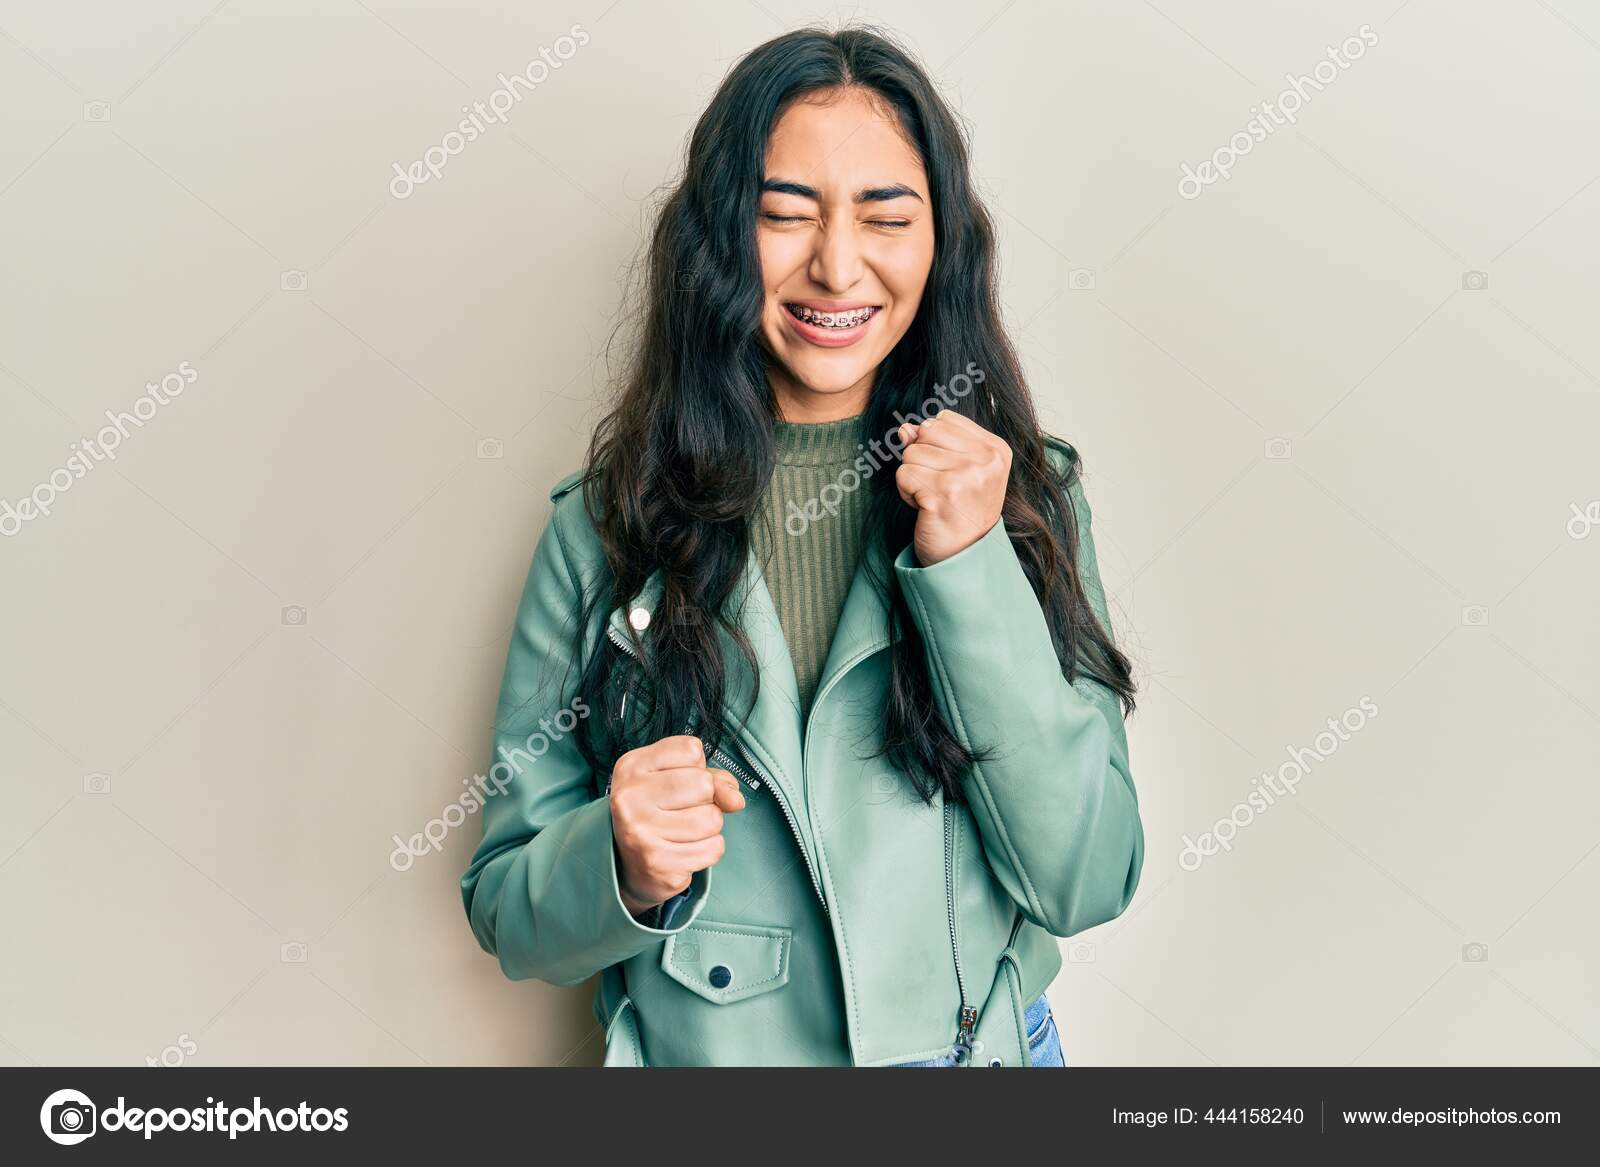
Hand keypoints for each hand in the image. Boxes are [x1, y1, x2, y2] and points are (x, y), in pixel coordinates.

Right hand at [609, 734, 744, 916]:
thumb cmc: (658, 812)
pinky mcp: (658, 863)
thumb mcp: (680, 780)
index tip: (678, 783)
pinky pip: (713, 848)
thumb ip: (714, 779)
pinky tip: (686, 850)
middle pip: (704, 784)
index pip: (691, 750)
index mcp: (632, 766)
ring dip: (709, 828)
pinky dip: (708, 850)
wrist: (629, 863)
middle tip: (682, 811)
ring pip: (712, 819)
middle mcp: (630, 797)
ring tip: (684, 832)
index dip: (697, 768)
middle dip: (706, 800)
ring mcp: (640, 831)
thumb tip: (736, 801)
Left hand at [894, 411, 1011, 565]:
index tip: (949, 470)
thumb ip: (936, 443)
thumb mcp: (961, 470)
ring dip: (913, 477)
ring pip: (911, 453)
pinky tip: (925, 507)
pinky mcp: (942, 494)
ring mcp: (965, 477)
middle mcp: (984, 460)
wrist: (966, 554)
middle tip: (939, 486)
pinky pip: (904, 475)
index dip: (934, 443)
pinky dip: (906, 492)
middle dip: (921, 458)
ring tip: (933, 497)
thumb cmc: (963, 511)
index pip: (944, 419)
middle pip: (925, 432)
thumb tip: (905, 428)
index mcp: (995, 449)